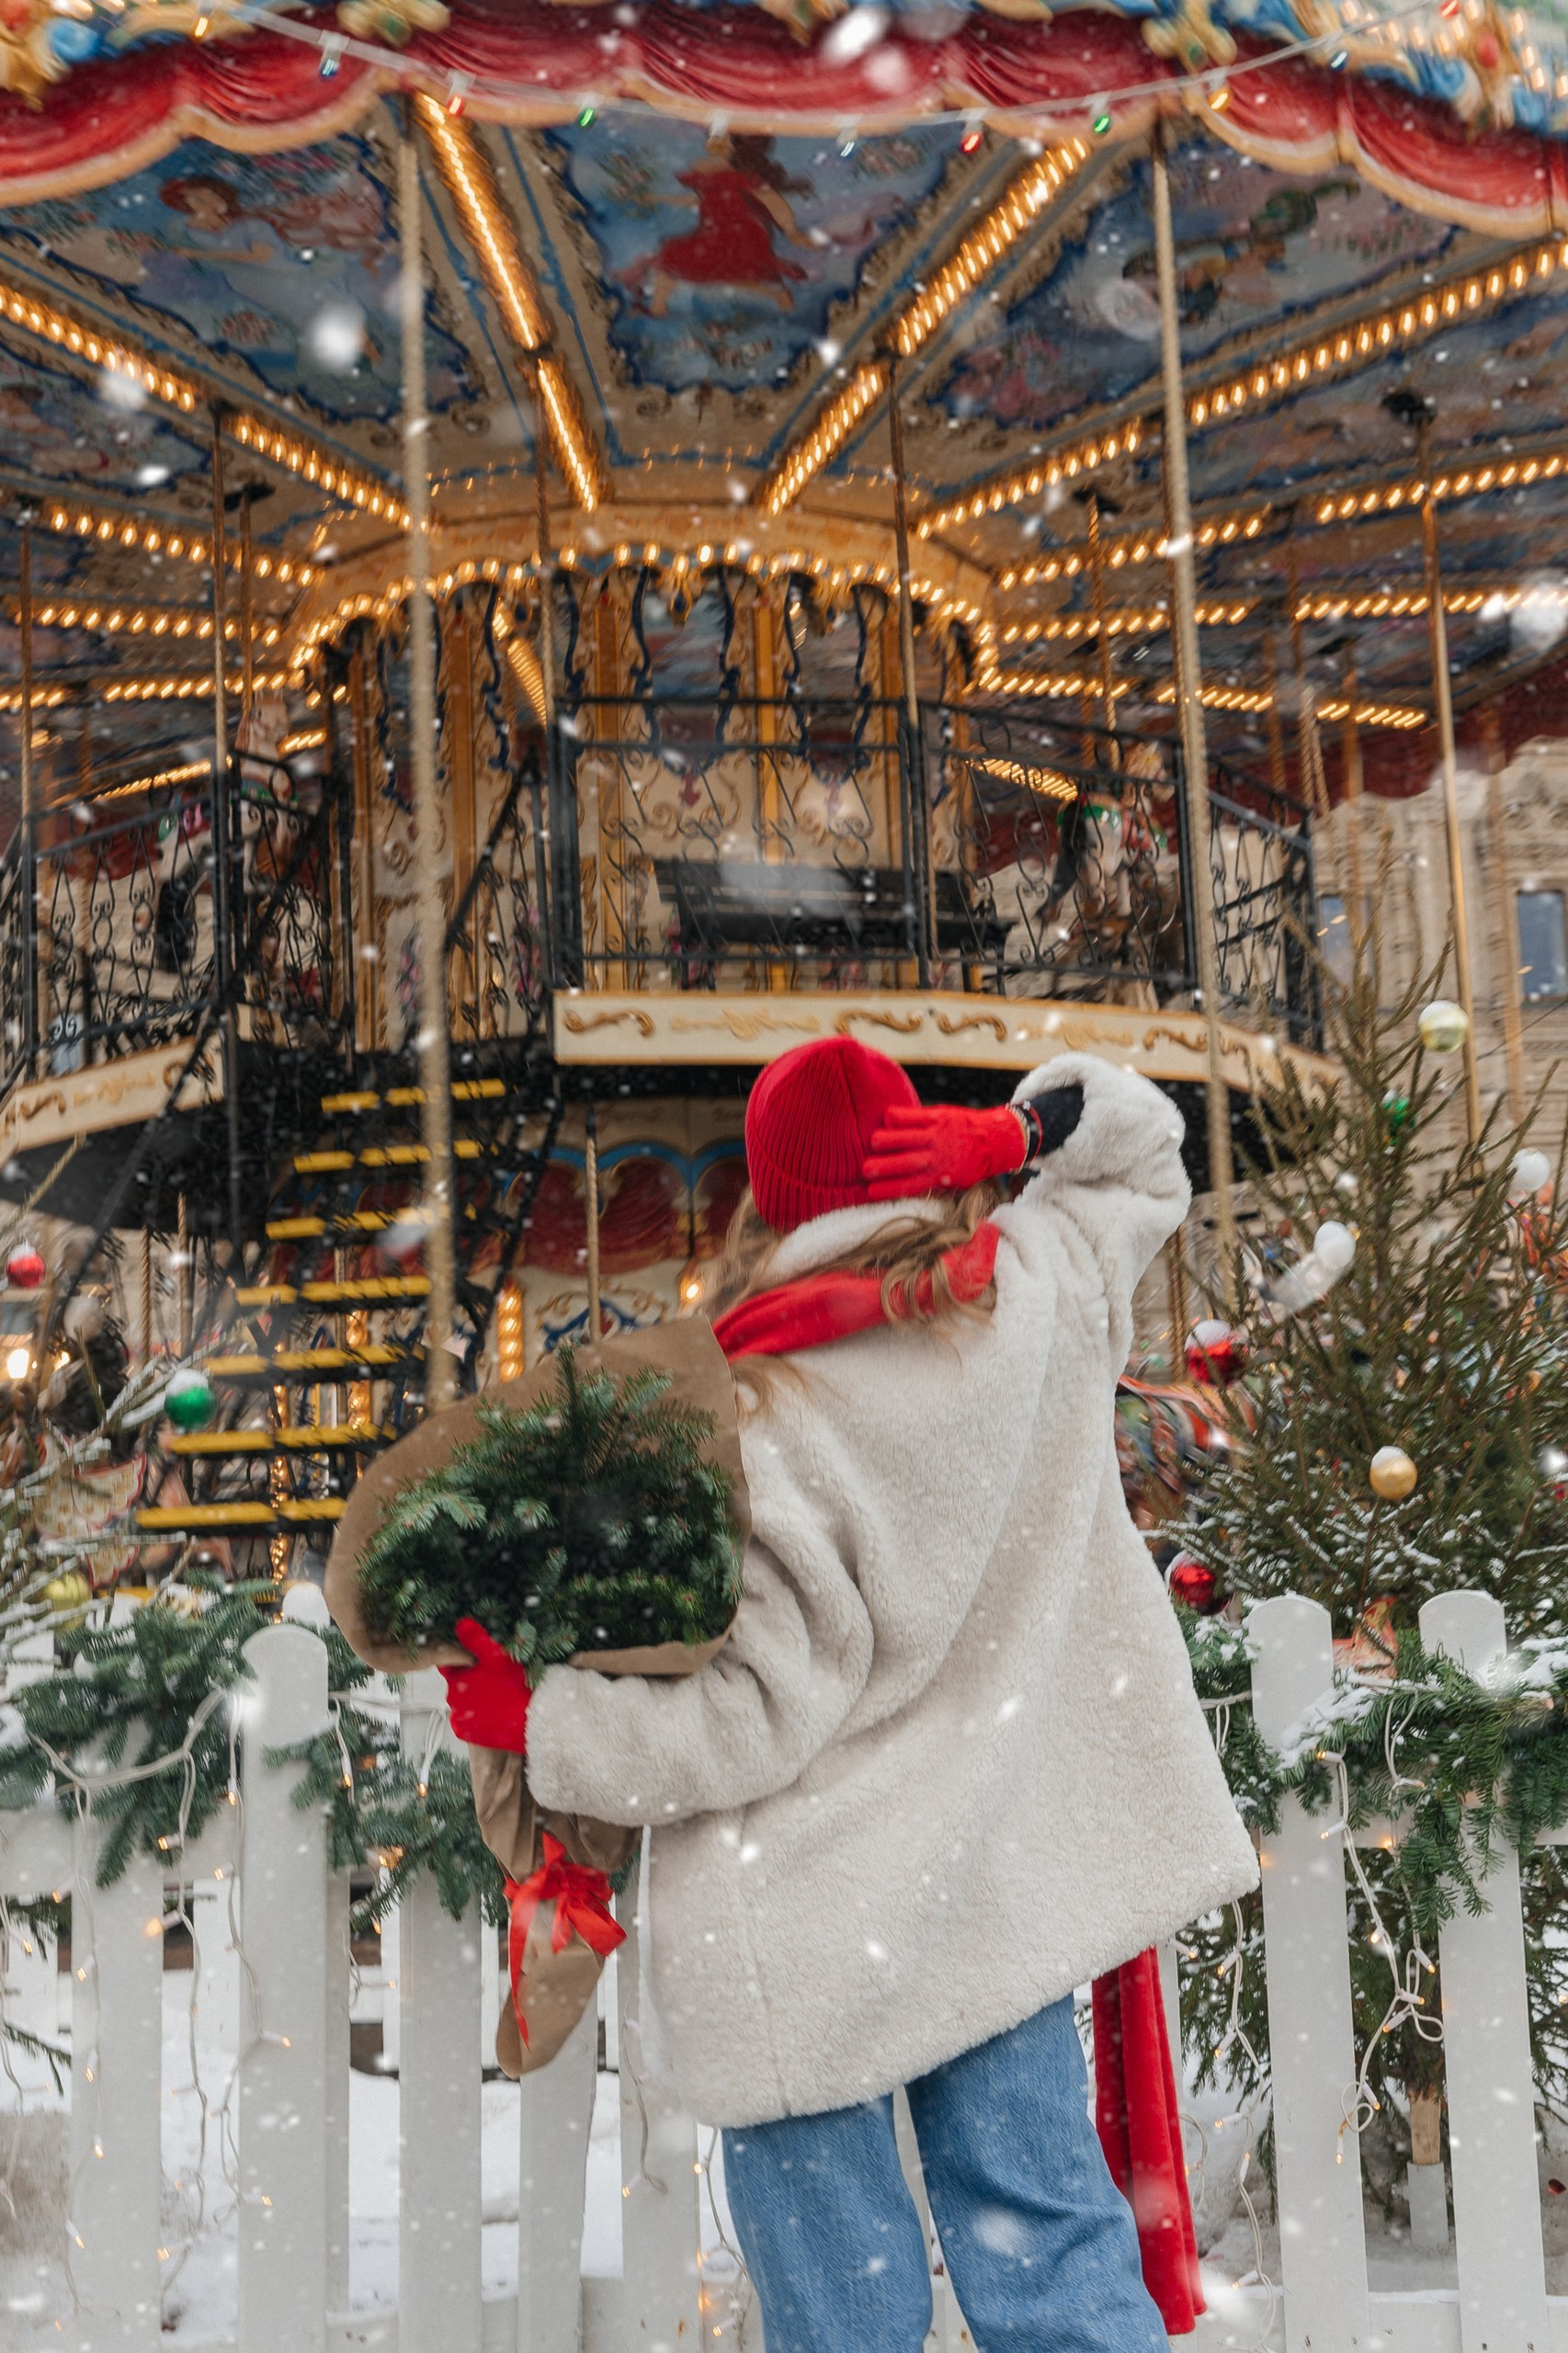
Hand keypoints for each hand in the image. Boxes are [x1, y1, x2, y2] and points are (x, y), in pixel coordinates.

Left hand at [440, 1617, 531, 1753]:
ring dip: (476, 1699)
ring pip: (464, 1702)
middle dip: (473, 1680)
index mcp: (457, 1680)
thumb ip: (476, 1640)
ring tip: (498, 1697)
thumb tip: (461, 1623)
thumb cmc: (516, 1688)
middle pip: (459, 1684)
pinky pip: (468, 1721)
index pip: (450, 1665)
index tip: (479, 1661)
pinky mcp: (467, 1735)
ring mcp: (459, 1719)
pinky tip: (494, 1712)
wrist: (533, 1724)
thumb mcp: (498, 1658)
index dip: (464, 1660)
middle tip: (495, 1679)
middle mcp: (452, 1700)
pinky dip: (478, 1717)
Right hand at [861, 1102, 1027, 1199]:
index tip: (870, 1192)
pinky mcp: (939, 1116)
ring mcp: (938, 1135)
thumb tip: (907, 1194)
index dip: (888, 1189)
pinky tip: (887, 1118)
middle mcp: (937, 1156)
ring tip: (873, 1142)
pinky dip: (898, 1117)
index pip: (909, 1186)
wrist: (995, 1139)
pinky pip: (914, 1115)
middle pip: (904, 1162)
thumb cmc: (972, 1164)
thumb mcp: (956, 1182)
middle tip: (864, 1169)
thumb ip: (933, 1186)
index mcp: (940, 1176)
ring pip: (906, 1137)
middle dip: (881, 1167)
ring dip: (886, 1140)